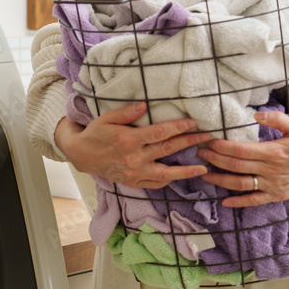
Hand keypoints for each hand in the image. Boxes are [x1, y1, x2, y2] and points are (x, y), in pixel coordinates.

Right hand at [54, 103, 210, 187]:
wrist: (81, 155)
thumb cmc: (95, 133)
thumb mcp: (106, 118)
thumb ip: (126, 112)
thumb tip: (145, 105)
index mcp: (128, 139)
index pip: (159, 133)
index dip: (178, 127)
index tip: (194, 122)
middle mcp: (133, 158)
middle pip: (167, 150)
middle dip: (189, 142)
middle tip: (208, 137)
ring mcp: (134, 173)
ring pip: (165, 173)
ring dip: (186, 171)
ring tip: (203, 168)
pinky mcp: (133, 182)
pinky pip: (154, 184)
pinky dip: (169, 180)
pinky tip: (180, 175)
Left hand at [196, 110, 288, 207]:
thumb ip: (277, 118)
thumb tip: (257, 113)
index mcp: (274, 151)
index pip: (241, 150)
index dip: (221, 147)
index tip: (207, 141)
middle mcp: (272, 170)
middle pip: (236, 166)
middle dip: (214, 160)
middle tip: (198, 153)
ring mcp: (274, 185)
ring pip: (241, 184)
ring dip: (220, 180)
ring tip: (204, 174)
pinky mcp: (277, 196)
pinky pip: (255, 201)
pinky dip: (238, 202)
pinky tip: (224, 201)